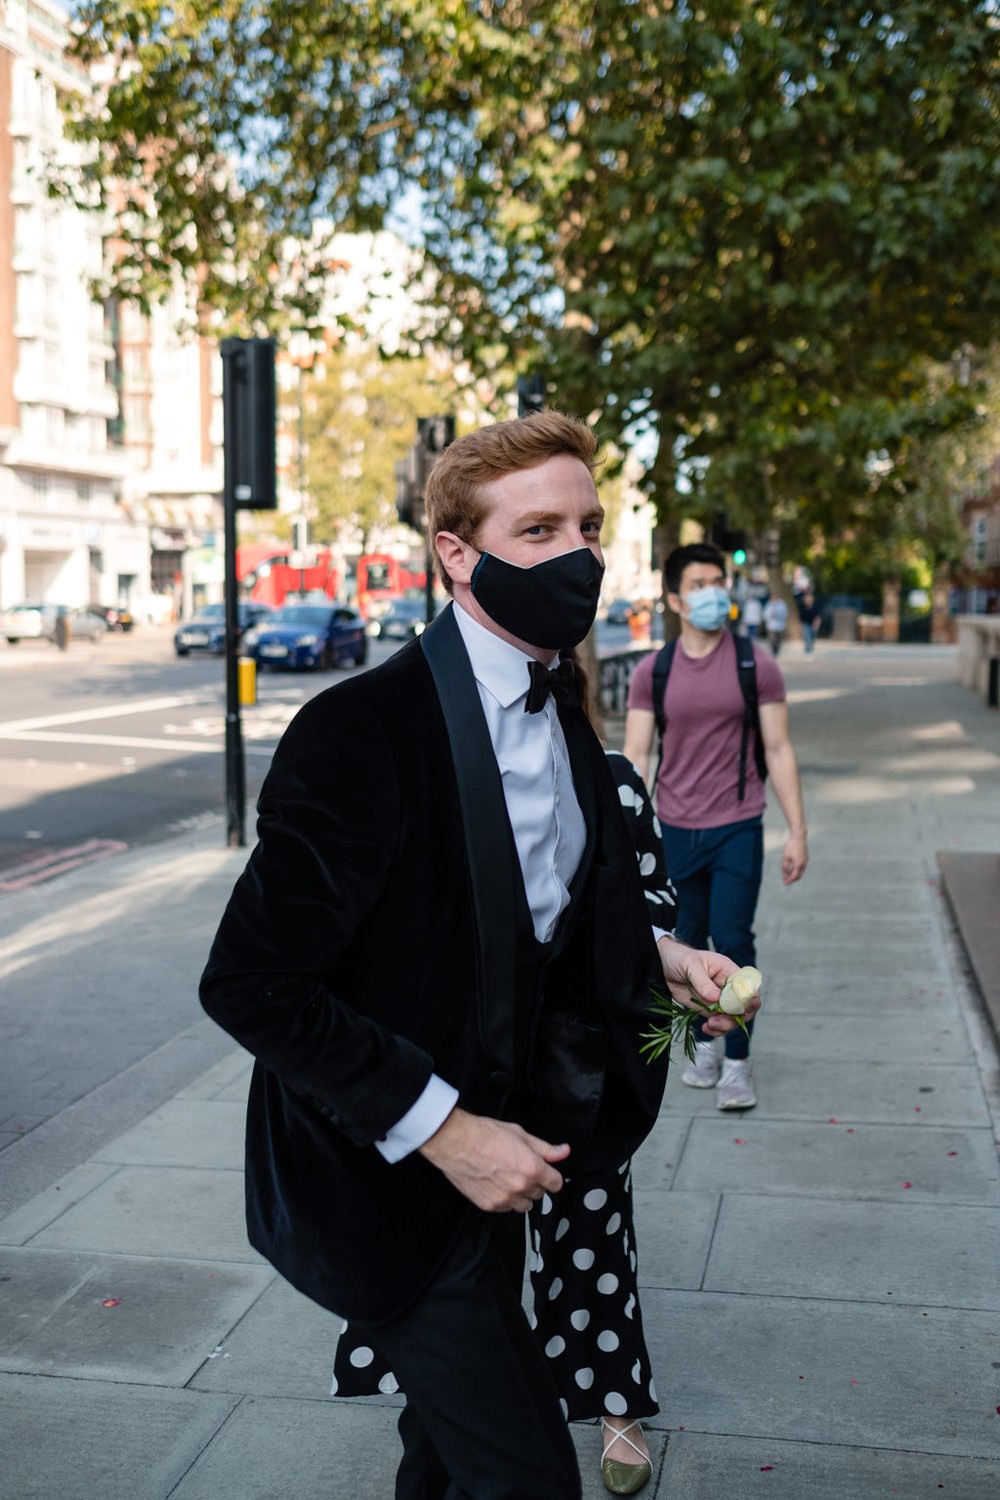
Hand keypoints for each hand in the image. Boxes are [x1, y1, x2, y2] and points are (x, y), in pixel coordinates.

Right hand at [418, 1107, 569, 1212]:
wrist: (456, 1142)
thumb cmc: (485, 1135)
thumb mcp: (520, 1134)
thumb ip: (545, 1148)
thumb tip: (564, 1151)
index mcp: (532, 1168)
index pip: (556, 1184)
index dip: (551, 1176)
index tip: (546, 1173)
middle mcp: (520, 1187)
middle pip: (540, 1195)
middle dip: (534, 1183)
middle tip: (521, 1169)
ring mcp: (504, 1199)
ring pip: (524, 1205)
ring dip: (521, 1195)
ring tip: (508, 1178)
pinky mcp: (489, 1205)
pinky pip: (506, 1209)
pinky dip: (504, 1199)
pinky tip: (495, 1183)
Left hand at [656, 939, 759, 1036]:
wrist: (661, 966)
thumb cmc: (679, 958)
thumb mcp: (690, 964)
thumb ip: (703, 981)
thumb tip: (716, 998)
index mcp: (729, 971)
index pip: (749, 987)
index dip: (749, 1000)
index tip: (735, 1009)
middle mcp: (727, 987)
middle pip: (745, 1008)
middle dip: (735, 1018)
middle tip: (717, 1020)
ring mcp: (719, 1000)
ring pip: (733, 1019)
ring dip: (724, 1026)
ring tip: (709, 1025)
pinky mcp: (708, 1009)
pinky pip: (719, 1024)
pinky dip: (716, 1030)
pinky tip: (705, 1028)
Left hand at [782, 831, 807, 884]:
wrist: (799, 837)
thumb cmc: (791, 846)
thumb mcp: (786, 857)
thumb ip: (785, 866)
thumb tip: (784, 874)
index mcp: (799, 864)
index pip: (794, 876)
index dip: (789, 880)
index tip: (784, 883)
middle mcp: (804, 864)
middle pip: (799, 876)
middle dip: (792, 879)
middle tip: (785, 880)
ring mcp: (806, 861)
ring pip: (801, 872)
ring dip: (794, 874)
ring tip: (787, 875)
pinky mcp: (806, 858)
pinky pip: (802, 867)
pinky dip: (797, 870)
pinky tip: (791, 868)